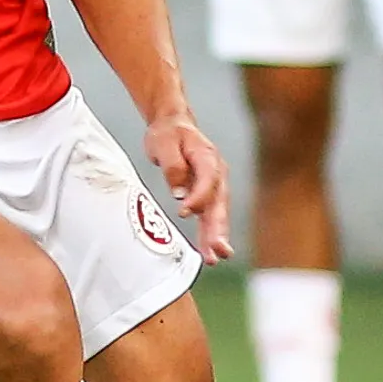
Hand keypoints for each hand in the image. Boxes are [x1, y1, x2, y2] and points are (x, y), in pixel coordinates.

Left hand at [142, 111, 233, 261]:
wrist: (173, 124)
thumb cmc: (168, 133)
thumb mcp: (163, 142)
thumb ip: (172, 166)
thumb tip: (179, 192)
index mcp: (207, 157)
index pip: (208, 180)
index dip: (198, 197)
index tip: (184, 212)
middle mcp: (216, 173)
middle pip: (219, 203)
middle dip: (218, 228)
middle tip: (218, 250)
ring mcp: (213, 185)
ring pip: (217, 214)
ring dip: (216, 236)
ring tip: (216, 258)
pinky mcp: (206, 195)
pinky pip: (209, 217)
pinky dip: (209, 234)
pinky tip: (209, 253)